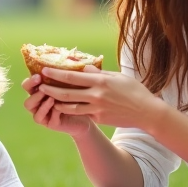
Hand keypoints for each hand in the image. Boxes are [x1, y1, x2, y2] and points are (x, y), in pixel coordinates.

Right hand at [21, 73, 94, 137]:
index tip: (39, 75)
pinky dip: (50, 111)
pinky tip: (58, 107)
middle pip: (26, 96)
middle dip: (32, 89)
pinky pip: (43, 117)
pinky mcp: (49, 123)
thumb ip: (65, 75)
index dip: (30, 81)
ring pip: (31, 107)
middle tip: (41, 84)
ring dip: (39, 100)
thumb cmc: (78, 98)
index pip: (28, 85)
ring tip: (50, 96)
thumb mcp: (71, 85)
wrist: (88, 116)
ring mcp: (42, 114)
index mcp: (40, 92)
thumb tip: (67, 59)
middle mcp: (38, 103)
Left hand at [38, 66, 165, 132]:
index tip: (44, 70)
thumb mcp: (118, 77)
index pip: (72, 77)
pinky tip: (63, 108)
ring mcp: (96, 109)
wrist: (147, 112)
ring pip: (70, 107)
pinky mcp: (99, 118)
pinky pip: (81, 114)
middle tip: (40, 86)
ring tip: (47, 99)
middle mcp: (96, 95)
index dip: (55, 74)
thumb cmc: (134, 90)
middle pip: (66, 93)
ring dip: (57, 103)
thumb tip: (84, 68)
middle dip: (50, 90)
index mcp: (100, 81)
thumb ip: (99, 73)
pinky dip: (71, 111)